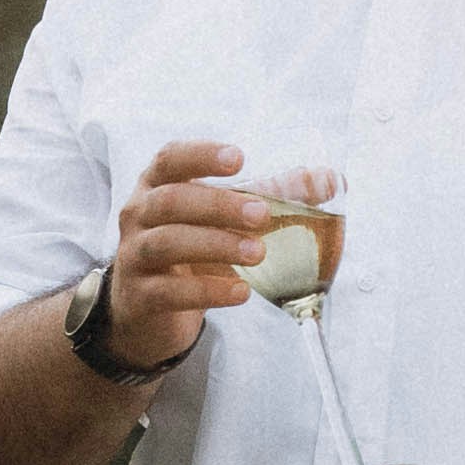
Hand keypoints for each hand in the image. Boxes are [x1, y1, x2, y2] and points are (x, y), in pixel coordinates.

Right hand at [100, 141, 314, 363]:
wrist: (146, 309)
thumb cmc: (190, 250)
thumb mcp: (222, 220)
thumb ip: (271, 196)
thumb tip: (331, 181)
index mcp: (157, 185)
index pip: (171, 159)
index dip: (202, 155)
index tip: (239, 158)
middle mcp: (139, 214)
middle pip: (171, 200)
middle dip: (219, 205)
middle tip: (262, 215)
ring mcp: (134, 255)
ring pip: (167, 243)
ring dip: (216, 245)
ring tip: (259, 253)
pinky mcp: (139, 296)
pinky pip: (169, 291)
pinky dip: (208, 290)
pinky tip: (241, 292)